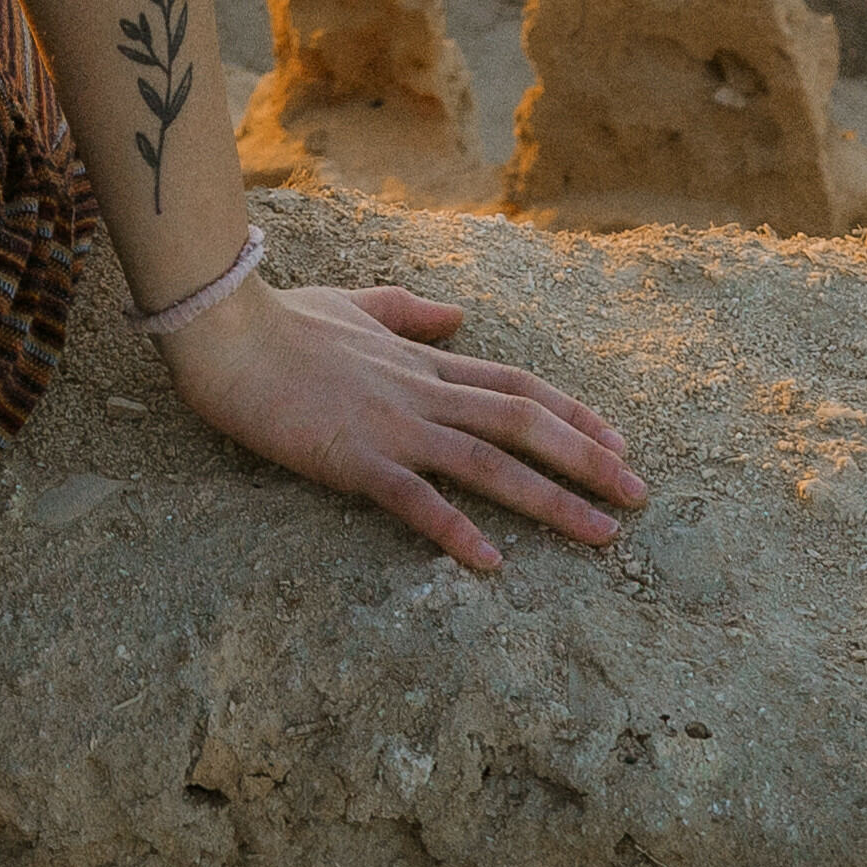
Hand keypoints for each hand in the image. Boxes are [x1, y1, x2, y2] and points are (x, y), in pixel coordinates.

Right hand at [157, 268, 644, 571]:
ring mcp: (393, 425)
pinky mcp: (354, 458)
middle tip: (639, 496)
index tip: (617, 441)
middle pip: (523, 423)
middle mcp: (423, 392)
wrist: (227, 333)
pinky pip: (415, 499)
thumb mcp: (356, 304)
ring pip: (489, 462)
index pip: (516, 384)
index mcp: (424, 363)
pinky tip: (492, 562)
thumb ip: (410, 312)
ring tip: (602, 535)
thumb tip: (458, 317)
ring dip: (552, 500)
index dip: (572, 413)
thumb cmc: (282, 320)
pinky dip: (457, 530)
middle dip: (588, 460)